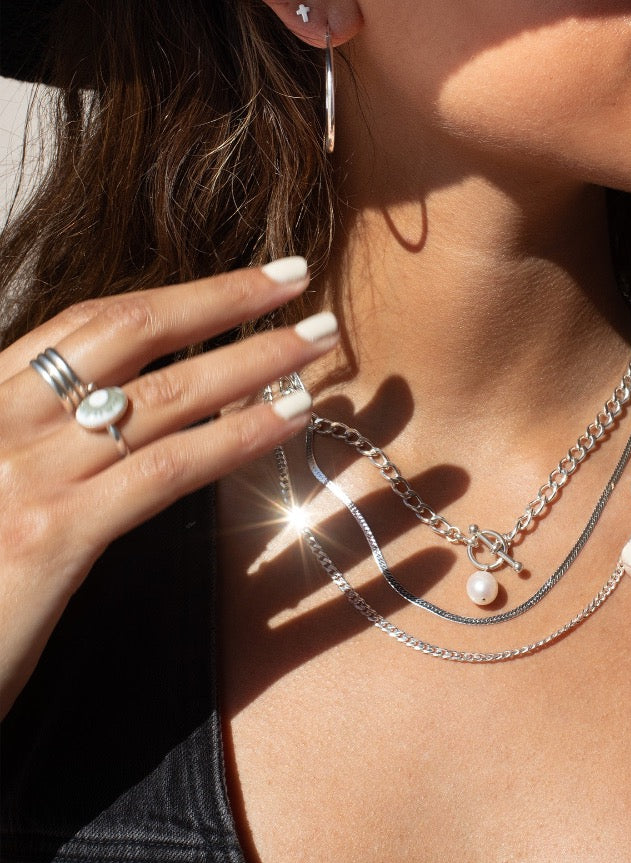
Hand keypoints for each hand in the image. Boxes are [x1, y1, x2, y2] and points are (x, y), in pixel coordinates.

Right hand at [0, 258, 337, 716]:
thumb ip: (45, 445)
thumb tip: (126, 421)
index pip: (86, 325)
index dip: (171, 295)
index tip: (242, 282)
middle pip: (127, 334)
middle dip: (221, 299)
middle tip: (296, 277)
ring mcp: (24, 475)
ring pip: (161, 396)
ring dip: (252, 359)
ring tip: (320, 339)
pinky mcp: (51, 535)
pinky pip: (166, 471)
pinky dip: (237, 437)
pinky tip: (289, 417)